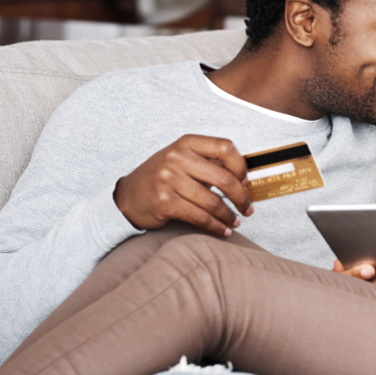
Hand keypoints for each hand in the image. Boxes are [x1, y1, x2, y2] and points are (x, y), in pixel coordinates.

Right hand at [114, 134, 253, 236]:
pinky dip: (215, 227)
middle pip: (224, 178)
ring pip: (213, 202)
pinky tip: (223, 230)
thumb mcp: (182, 160)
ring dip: (229, 216)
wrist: (127, 196)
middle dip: (241, 198)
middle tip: (248, 209)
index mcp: (186, 143)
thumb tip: (244, 180)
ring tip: (235, 222)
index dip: (241, 166)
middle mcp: (177, 158)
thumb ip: (208, 163)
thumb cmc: (161, 178)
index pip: (225, 147)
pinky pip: (200, 217)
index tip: (245, 182)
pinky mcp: (165, 202)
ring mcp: (169, 179)